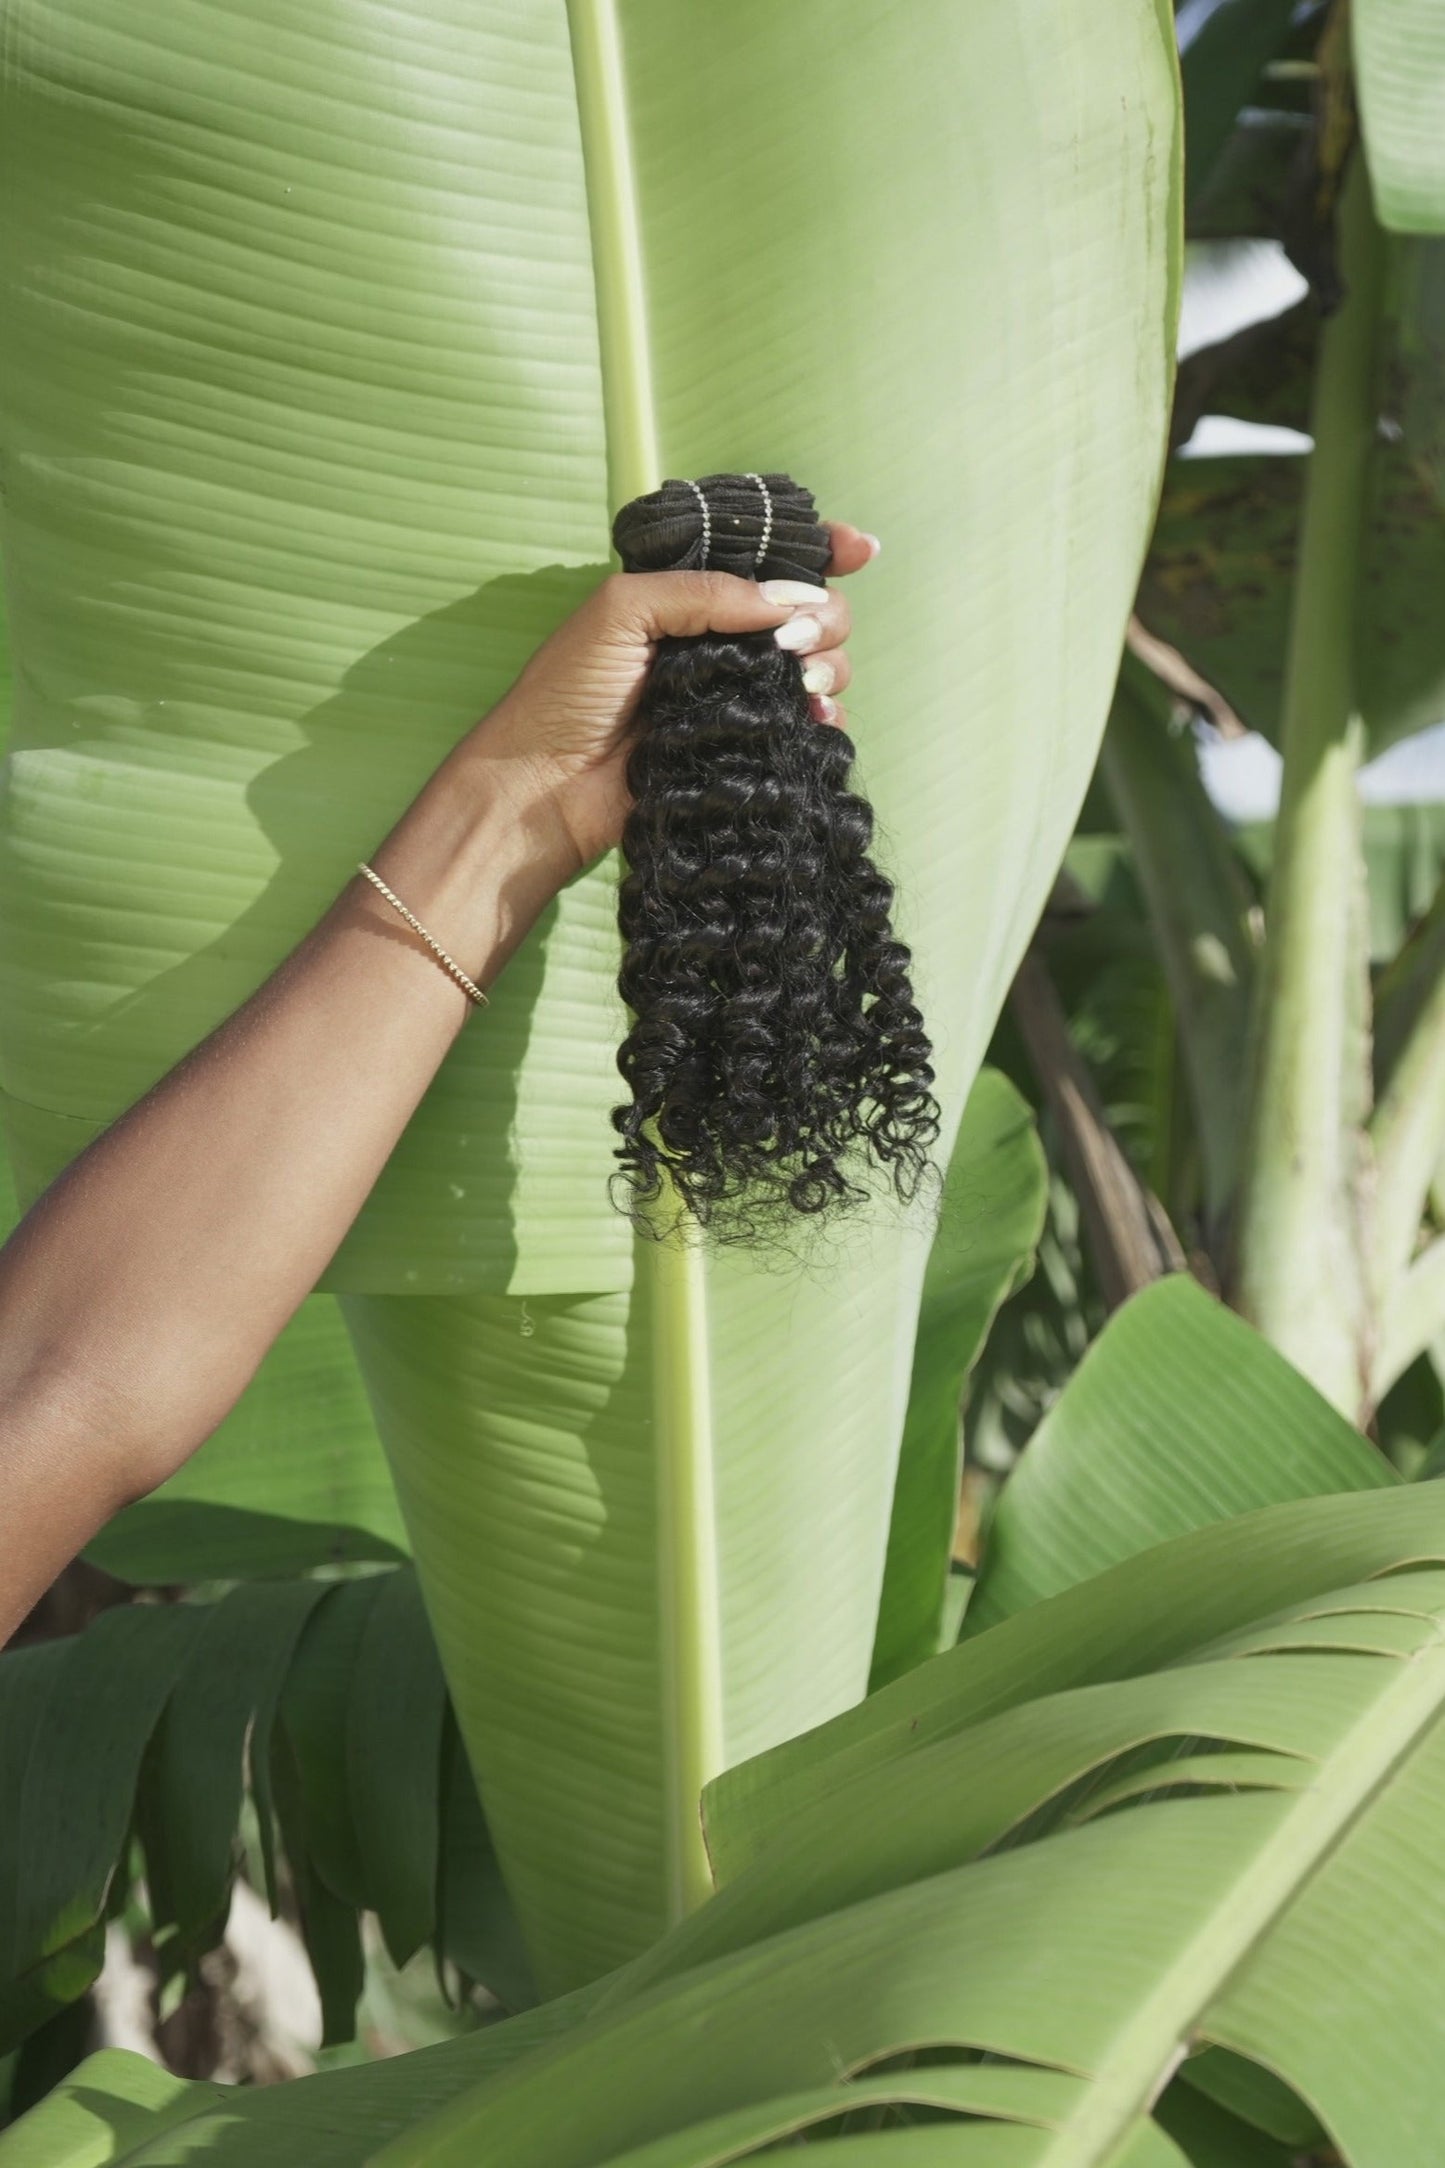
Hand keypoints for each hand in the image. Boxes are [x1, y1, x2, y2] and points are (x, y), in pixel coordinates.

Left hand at [466, 520, 879, 872]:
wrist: (545, 787)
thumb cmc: (567, 693)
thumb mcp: (622, 610)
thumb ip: (705, 592)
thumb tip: (788, 601)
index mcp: (689, 595)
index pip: (765, 558)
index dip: (819, 547)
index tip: (859, 549)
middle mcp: (720, 640)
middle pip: (808, 610)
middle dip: (823, 614)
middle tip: (796, 639)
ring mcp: (736, 695)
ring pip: (817, 665)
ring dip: (827, 665)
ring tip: (799, 684)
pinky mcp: (744, 747)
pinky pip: (807, 726)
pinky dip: (825, 717)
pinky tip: (816, 719)